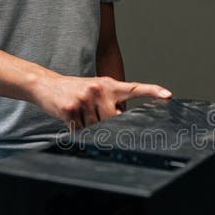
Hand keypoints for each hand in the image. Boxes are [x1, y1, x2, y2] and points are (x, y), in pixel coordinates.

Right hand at [33, 74, 171, 128]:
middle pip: (115, 120)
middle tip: (93, 115)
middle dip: (106, 123)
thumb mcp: (96, 89)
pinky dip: (77, 129)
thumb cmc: (75, 90)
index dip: (152, 92)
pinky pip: (81, 130)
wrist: (46, 84)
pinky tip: (70, 118)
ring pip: (97, 128)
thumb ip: (111, 102)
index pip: (134, 88)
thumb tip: (123, 122)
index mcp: (109, 85)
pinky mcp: (71, 109)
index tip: (168, 96)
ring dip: (89, 127)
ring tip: (79, 113)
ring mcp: (85, 99)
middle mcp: (99, 90)